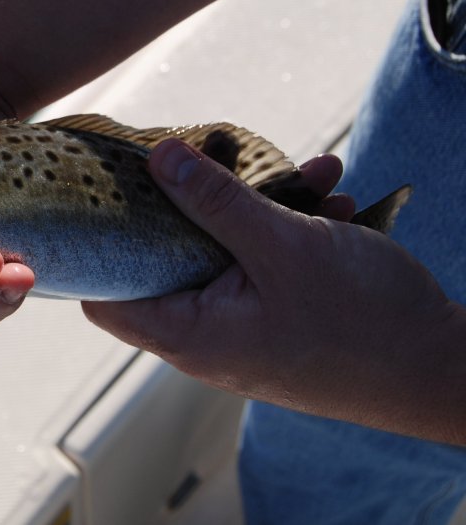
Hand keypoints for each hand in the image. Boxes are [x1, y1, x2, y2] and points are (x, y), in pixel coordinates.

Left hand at [82, 139, 465, 442]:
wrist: (446, 372)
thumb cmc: (365, 322)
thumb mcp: (283, 245)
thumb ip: (216, 202)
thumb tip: (158, 161)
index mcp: (190, 333)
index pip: (106, 296)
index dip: (98, 247)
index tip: (106, 194)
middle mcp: (208, 336)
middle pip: (171, 257)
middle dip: (198, 201)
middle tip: (216, 156)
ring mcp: (245, 326)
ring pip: (228, 250)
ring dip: (262, 205)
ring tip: (310, 175)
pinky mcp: (280, 316)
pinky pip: (267, 261)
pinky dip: (291, 226)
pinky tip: (331, 196)